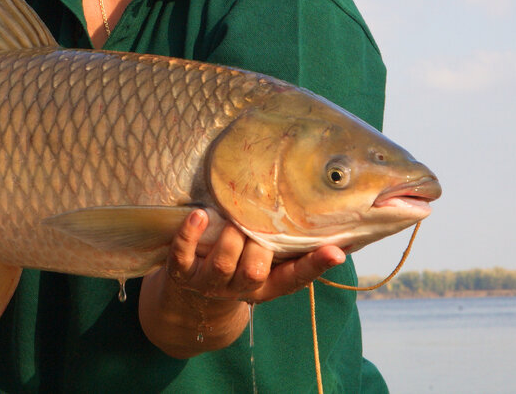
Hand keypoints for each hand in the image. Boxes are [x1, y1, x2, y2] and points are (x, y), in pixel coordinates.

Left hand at [168, 208, 344, 304]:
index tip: (335, 250)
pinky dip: (190, 234)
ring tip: (231, 217)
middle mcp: (238, 288)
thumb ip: (288, 250)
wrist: (192, 301)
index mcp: (266, 286)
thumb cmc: (237, 269)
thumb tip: (334, 229)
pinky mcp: (180, 272)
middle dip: (258, 247)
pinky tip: (198, 215)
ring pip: (223, 263)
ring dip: (229, 238)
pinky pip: (183, 254)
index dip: (315, 265)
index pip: (295, 279)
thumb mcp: (265, 267)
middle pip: (254, 272)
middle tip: (256, 224)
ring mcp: (208, 282)